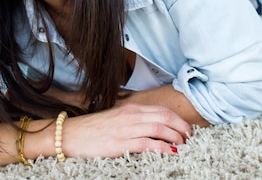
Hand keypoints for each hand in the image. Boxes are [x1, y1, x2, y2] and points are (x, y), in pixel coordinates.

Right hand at [62, 103, 190, 157]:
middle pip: (164, 116)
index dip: (178, 119)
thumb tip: (153, 125)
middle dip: (181, 127)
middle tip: (190, 138)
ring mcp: (126, 128)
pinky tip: (170, 153)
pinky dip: (161, 148)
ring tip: (183, 146)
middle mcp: (131, 115)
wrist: (71, 134)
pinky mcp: (120, 143)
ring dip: (175, 137)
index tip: (187, 129)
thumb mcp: (117, 118)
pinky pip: (146, 144)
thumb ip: (134, 119)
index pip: (161, 109)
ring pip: (158, 128)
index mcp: (131, 108)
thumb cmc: (95, 129)